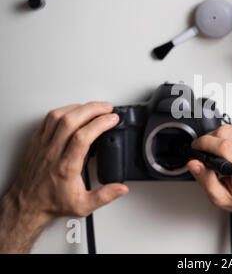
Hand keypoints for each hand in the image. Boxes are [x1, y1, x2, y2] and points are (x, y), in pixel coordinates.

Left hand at [2, 103, 128, 238]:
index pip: (83, 137)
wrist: (27, 205)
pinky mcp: (37, 141)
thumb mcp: (83, 206)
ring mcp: (43, 145)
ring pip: (58, 116)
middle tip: (106, 108)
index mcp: (66, 167)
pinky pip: (48, 119)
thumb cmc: (51, 203)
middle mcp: (53, 153)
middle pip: (71, 121)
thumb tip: (121, 188)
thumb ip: (105, 196)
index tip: (112, 119)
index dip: (100, 124)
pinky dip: (64, 110)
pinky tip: (74, 111)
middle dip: (92, 109)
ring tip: (93, 107)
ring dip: (78, 107)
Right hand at [186, 125, 231, 222]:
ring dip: (218, 136)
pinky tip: (228, 147)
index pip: (224, 147)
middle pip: (225, 133)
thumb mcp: (221, 199)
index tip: (196, 146)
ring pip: (231, 128)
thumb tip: (194, 164)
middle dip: (209, 139)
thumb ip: (205, 180)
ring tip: (217, 151)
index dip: (205, 143)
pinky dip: (229, 136)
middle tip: (205, 151)